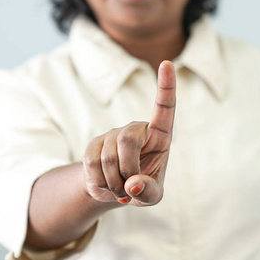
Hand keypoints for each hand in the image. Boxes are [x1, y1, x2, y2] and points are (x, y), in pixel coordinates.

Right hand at [81, 60, 175, 206]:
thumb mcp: (151, 196)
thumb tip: (132, 183)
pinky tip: (106, 184)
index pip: (165, 109)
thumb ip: (147, 191)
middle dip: (127, 168)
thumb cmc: (141, 188)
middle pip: (127, 140)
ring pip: (108, 155)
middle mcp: (136, 130)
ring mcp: (113, 135)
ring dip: (114, 181)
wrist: (115, 190)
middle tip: (128, 188)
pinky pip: (92, 162)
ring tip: (119, 189)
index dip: (166, 87)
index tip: (167, 63)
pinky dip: (100, 181)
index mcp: (159, 137)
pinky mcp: (94, 144)